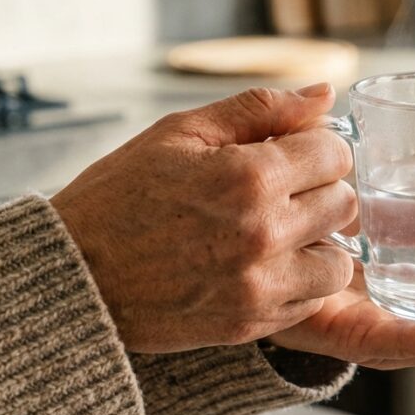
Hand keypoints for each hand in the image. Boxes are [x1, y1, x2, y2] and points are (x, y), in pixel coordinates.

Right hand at [51, 84, 357, 353]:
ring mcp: (259, 284)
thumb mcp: (180, 133)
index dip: (316, 147)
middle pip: (344, 203)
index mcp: (248, 176)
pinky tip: (263, 265)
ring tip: (279, 233)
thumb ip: (260, 109)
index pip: (335, 152)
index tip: (292, 154)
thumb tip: (326, 91)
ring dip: (319, 243)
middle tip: (282, 191)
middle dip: (320, 190)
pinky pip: (312, 299)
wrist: (70, 277)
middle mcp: (263, 232)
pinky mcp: (252, 323)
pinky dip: (299, 281)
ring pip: (340, 260)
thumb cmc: (119, 195)